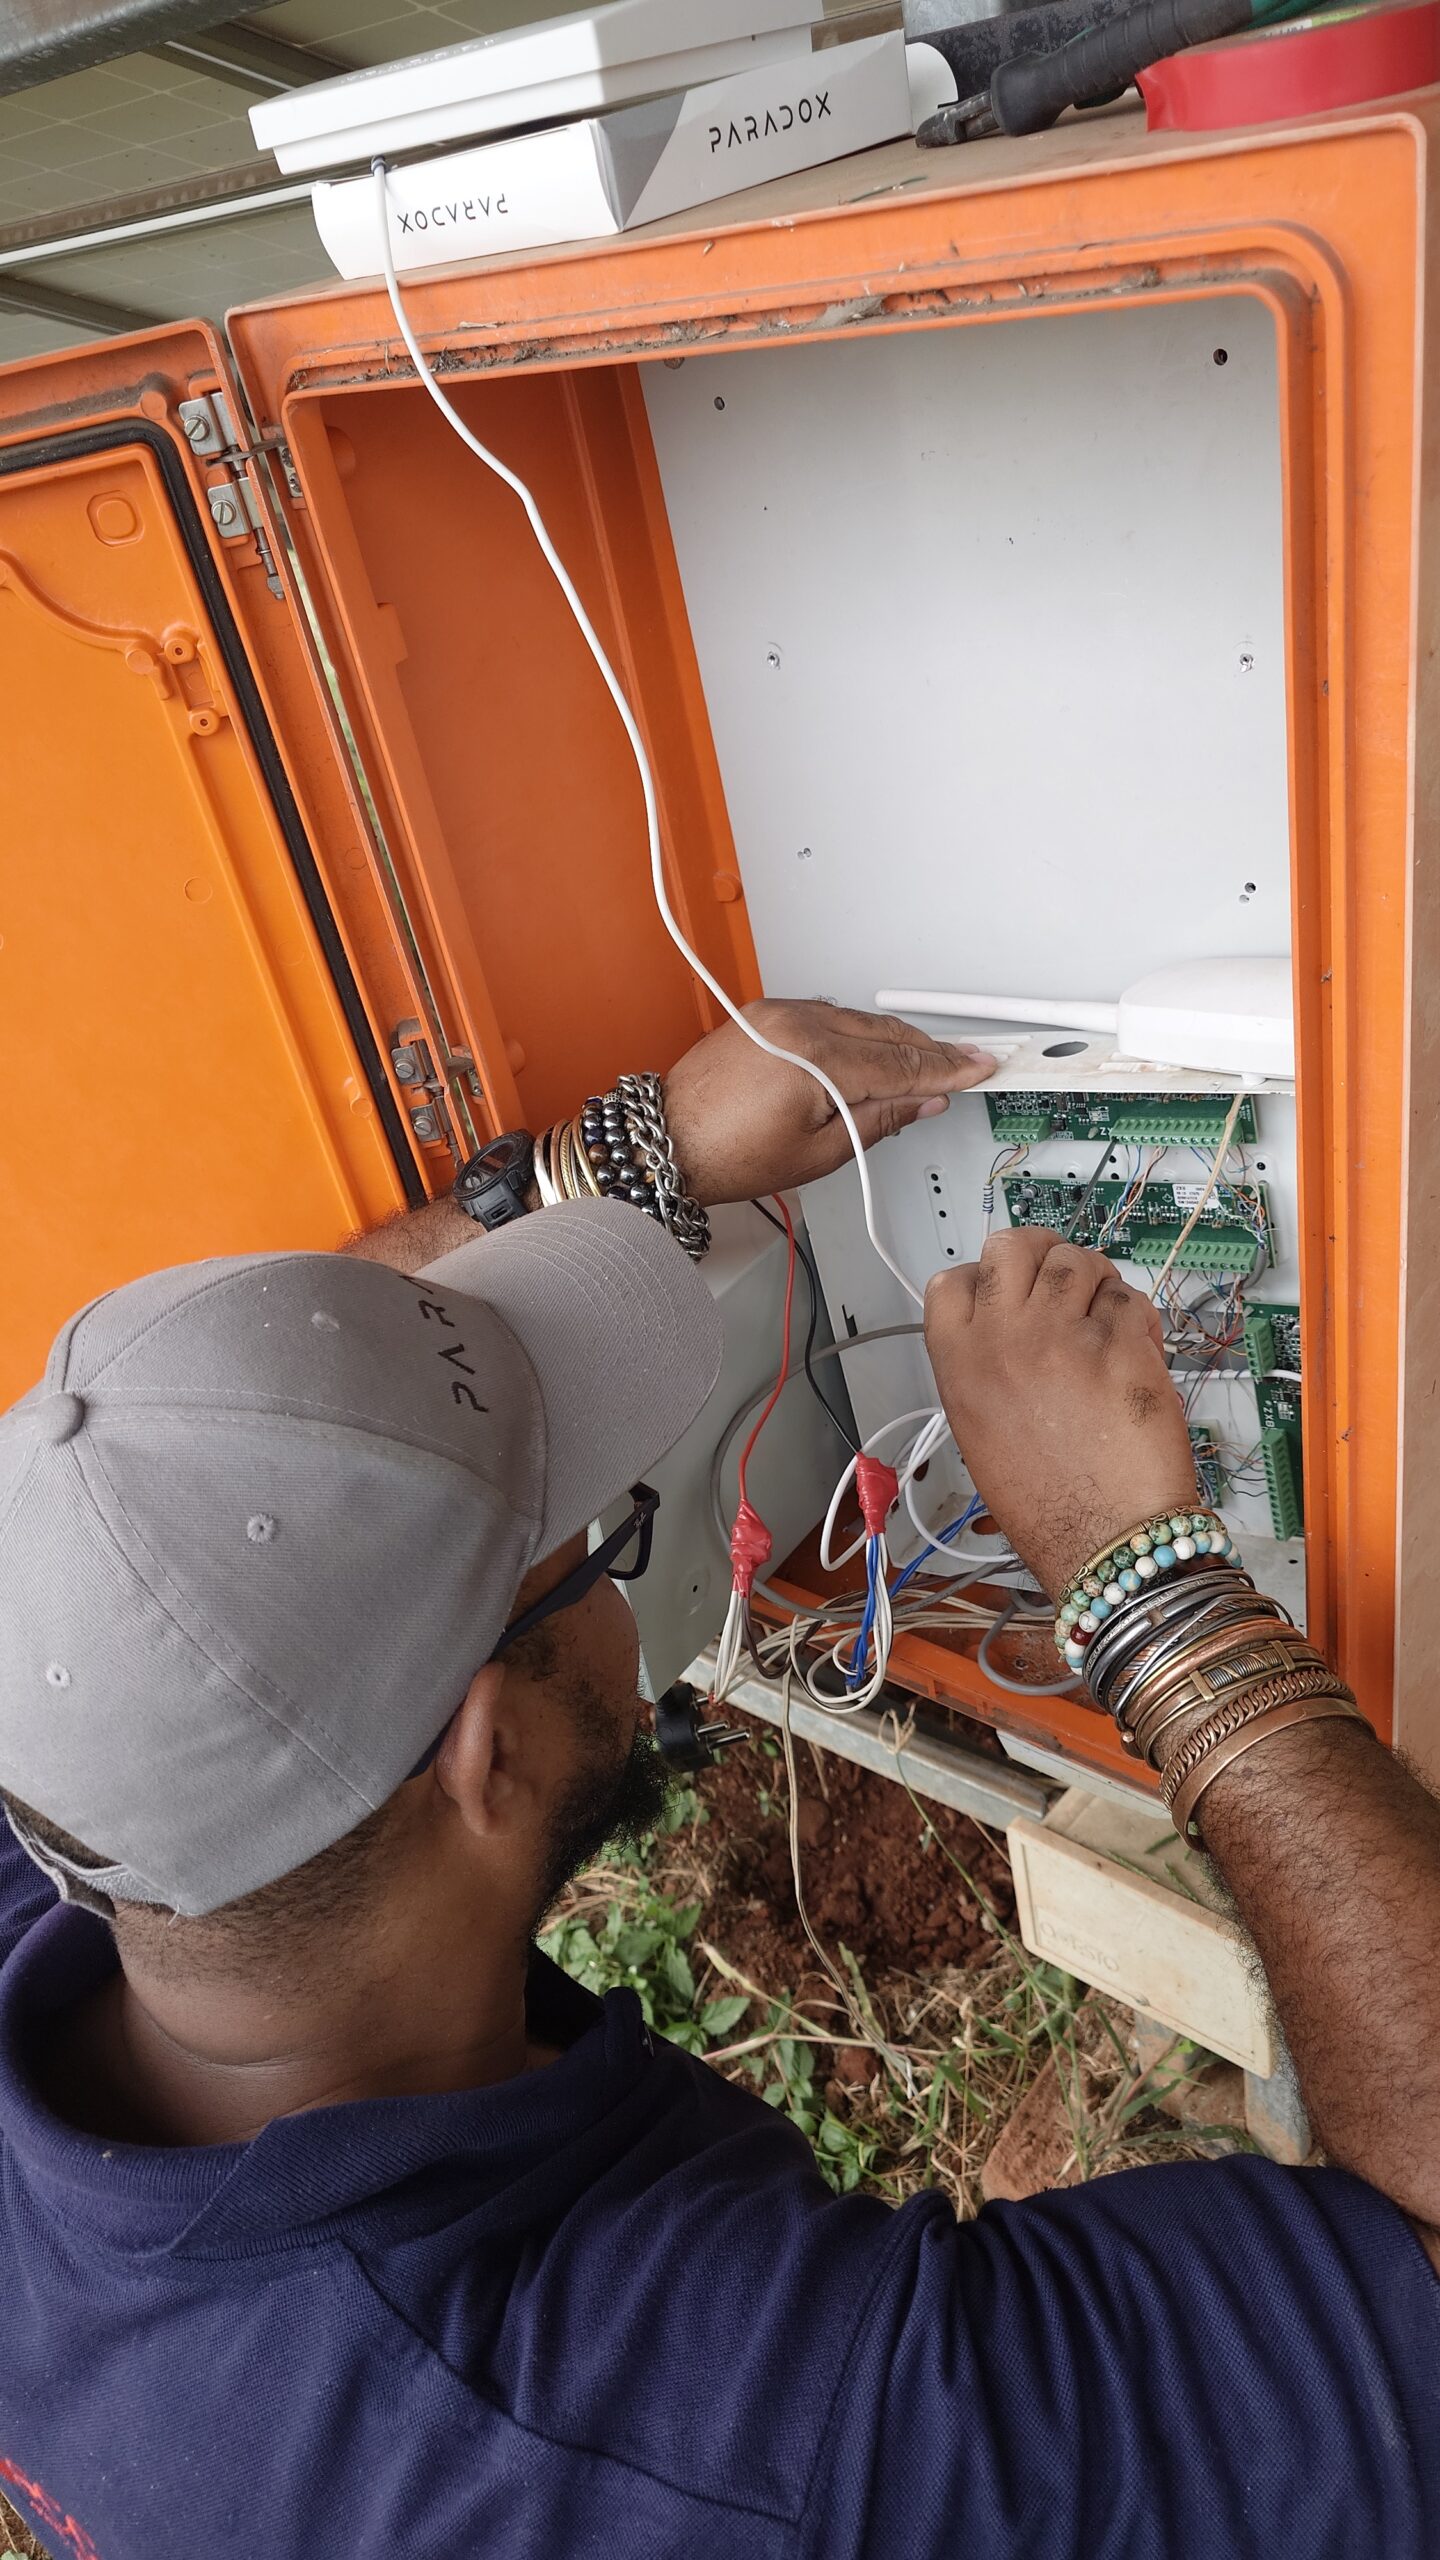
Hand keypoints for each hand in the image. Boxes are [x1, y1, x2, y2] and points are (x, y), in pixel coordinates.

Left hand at [662, 999, 994, 1206]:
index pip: (900, 1063)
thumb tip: (922, 1102)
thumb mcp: (818, 1154)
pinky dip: (857, 1033)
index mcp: (814, 1058)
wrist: (665, 1141)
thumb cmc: (726, 1154)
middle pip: (884, 1034)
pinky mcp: (764, 1015)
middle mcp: (796, 1022)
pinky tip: (875, 1049)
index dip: (946, 1069)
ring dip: (895, 1041)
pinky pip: (827, 1016)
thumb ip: (879, 1121)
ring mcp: (778, 1013)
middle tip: (966, 1062)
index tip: (977, 1067)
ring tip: (928, 1062)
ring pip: (857, 1021)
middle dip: (929, 1051)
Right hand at [924, 1228, 1198, 1599]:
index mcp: (959, 1362)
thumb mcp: (980, 1429)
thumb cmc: (1045, 1503)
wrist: (1105, 1541)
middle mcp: (1005, 1337)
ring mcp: (1064, 1334)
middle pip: (1013, 1245)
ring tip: (1103, 1318)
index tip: (1008, 1291)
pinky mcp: (1122, 1342)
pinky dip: (1135, 1317)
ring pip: (1077, 1260)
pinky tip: (1135, 1350)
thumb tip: (1011, 1319)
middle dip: (1041, 1254)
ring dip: (1095, 1280)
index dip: (986, 1279)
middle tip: (1062, 1279)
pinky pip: (1129, 1298)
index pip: (954, 1279)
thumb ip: (984, 1362)